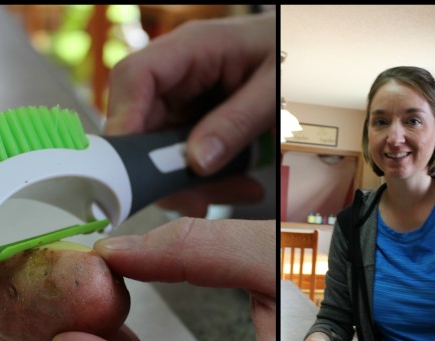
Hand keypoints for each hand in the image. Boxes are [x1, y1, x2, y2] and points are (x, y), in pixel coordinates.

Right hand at [104, 12, 274, 214]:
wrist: (310, 46)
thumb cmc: (293, 52)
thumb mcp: (274, 88)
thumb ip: (237, 122)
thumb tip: (197, 163)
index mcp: (192, 47)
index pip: (134, 77)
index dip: (124, 123)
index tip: (133, 167)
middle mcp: (176, 73)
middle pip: (139, 124)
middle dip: (163, 171)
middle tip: (196, 200)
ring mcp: (180, 97)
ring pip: (158, 149)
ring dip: (190, 182)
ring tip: (238, 191)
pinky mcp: (190, 118)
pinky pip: (182, 155)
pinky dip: (206, 179)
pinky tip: (238, 185)